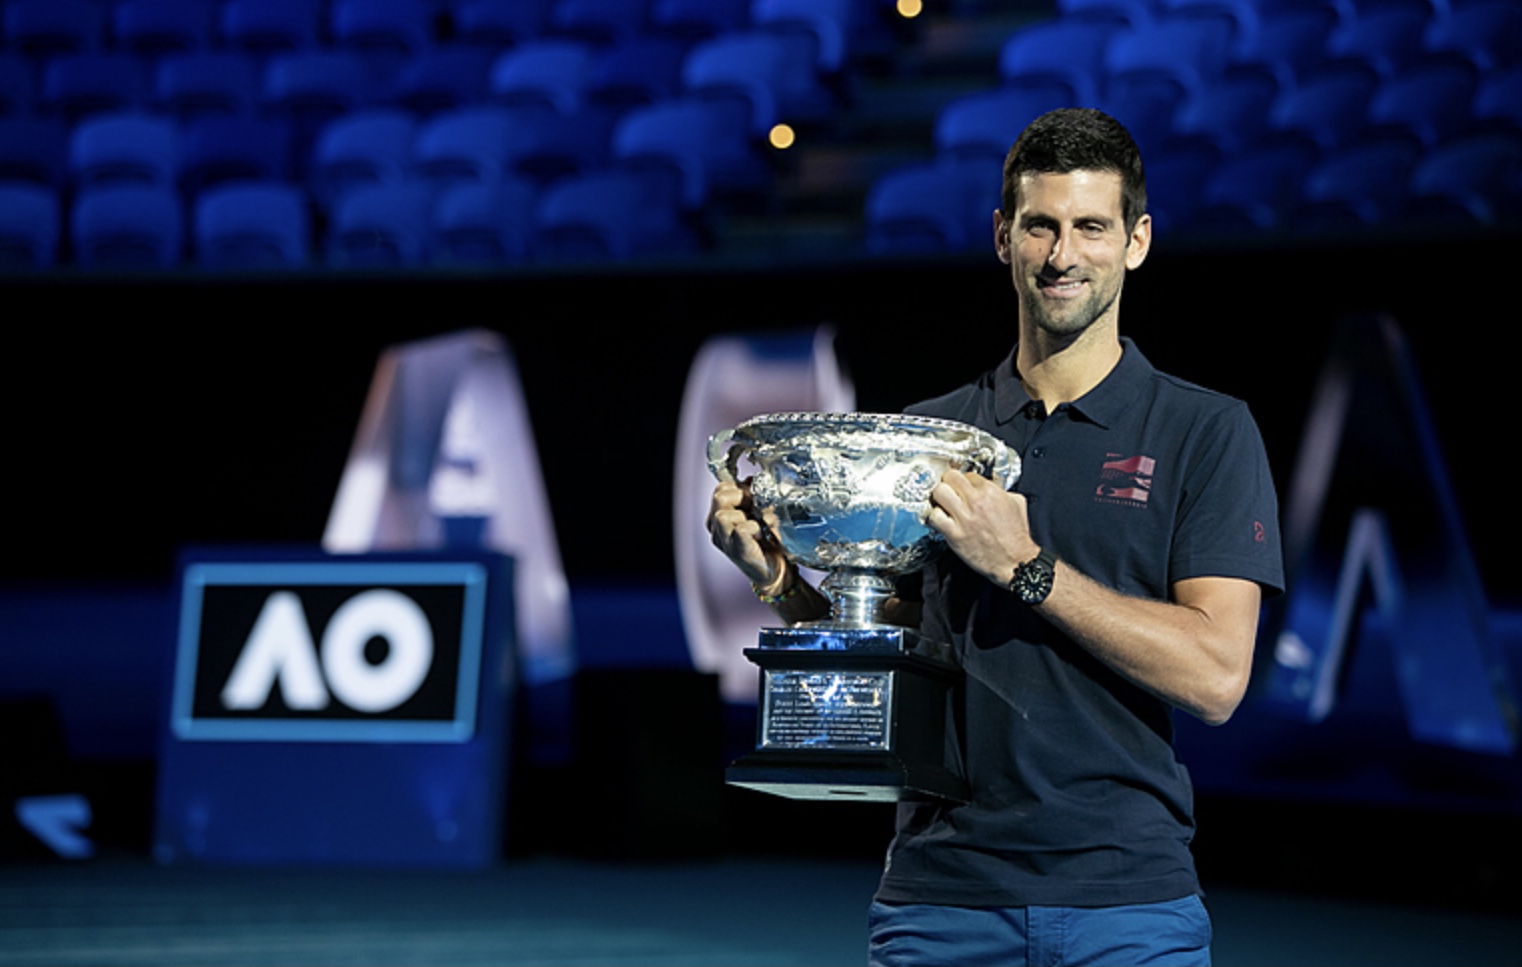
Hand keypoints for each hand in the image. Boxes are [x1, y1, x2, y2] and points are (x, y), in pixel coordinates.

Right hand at [707, 479, 788, 589]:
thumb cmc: (767, 541)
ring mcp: (724, 541)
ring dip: (746, 514)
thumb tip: (750, 479)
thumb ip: (750, 497)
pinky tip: (760, 535)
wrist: (776, 570)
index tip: (754, 498)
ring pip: (723, 514)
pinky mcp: (736, 550)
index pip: (720, 488)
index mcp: (717, 516)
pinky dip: (754, 528)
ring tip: (758, 524)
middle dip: (742, 497)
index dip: (739, 487)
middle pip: (718, 497)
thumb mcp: (756, 513)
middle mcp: (715, 529)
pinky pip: (741, 529)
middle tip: (756, 509)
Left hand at [927, 470, 1039, 585]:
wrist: (1015, 561)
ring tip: (943, 504)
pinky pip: (934, 517)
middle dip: (948, 482)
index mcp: (991, 491)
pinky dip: (934, 516)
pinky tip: (941, 520)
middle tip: (949, 490)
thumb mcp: (1017, 503)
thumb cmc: (1017, 536)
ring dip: (939, 498)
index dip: (965, 481)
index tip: (964, 488)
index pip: (967, 475)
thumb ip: (1001, 491)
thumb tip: (990, 486)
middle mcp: (976, 502)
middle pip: (949, 477)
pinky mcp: (955, 534)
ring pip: (939, 493)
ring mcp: (964, 518)